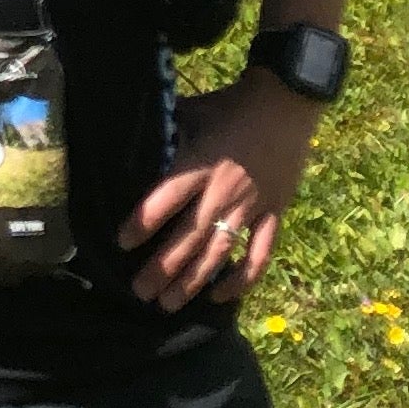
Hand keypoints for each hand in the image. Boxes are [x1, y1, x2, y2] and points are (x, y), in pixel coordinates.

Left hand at [122, 74, 318, 308]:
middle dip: (161, 268)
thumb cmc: (231, 105)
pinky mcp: (275, 214)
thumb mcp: (192, 112)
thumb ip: (166, 132)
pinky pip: (260, 255)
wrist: (285, 102)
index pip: (165, 199)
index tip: (122, 243)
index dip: (142, 223)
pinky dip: (241, 279)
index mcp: (199, 163)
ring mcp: (251, 207)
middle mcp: (222, 191)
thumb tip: (133, 139)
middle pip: (188, 237)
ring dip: (192, 282)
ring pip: (219, 253)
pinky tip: (219, 295)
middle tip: (139, 292)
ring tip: (168, 304)